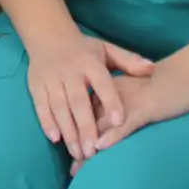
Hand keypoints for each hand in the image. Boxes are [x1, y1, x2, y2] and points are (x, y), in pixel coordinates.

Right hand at [24, 31, 154, 163]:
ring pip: (59, 107)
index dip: (111, 101)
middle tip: (94, 151)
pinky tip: (56, 139)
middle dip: (85, 127)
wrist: (47, 35)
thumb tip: (152, 69)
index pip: (102, 83)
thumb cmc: (83, 49)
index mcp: (89, 63)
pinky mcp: (36, 85)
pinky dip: (47, 122)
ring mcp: (51, 79)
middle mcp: (69, 71)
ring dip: (68, 131)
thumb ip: (128, 61)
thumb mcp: (106, 50)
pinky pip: (41, 106)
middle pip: (78, 101)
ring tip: (78, 153)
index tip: (119, 122)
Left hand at [75, 58, 188, 173]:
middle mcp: (112, 95)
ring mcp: (127, 101)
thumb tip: (108, 137)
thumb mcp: (136, 100)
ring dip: (90, 147)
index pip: (87, 116)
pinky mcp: (144, 107)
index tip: (72, 160)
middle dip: (80, 147)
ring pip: (103, 126)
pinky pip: (124, 123)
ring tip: (79, 167)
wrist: (188, 73)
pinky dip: (112, 135)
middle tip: (72, 171)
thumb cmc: (163, 88)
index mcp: (108, 92)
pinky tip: (101, 147)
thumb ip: (122, 115)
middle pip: (90, 123)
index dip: (78, 138)